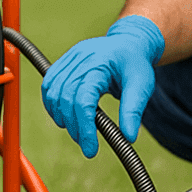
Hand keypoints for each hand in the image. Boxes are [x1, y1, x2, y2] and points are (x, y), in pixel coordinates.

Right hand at [41, 15, 164, 157]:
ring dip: (60, 116)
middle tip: (86, 144)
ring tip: (77, 131)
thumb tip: (128, 138)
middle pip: (66, 99)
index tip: (91, 149)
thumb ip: (133, 110)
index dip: (84, 127)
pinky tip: (64, 116)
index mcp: (100, 64)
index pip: (83, 100)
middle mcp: (81, 58)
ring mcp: (70, 58)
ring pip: (52, 92)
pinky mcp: (64, 61)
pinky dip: (52, 103)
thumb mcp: (142, 86)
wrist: (129, 43)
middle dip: (74, 127)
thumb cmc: (135, 64)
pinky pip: (48, 84)